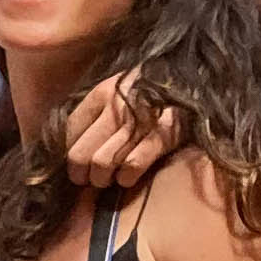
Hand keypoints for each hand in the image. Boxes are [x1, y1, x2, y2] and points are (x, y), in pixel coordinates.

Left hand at [63, 70, 187, 188]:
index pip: (70, 130)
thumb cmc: (152, 89)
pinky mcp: (163, 134)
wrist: (194, 80)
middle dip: (80, 173)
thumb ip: (96, 110)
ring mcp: (139, 121)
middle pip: (80, 153)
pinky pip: (132, 164)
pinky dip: (125, 177)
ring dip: (101, 179)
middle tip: (87, 179)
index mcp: (102, 93)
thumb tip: (71, 142)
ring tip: (107, 180)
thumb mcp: (120, 88)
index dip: (66, 153)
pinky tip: (126, 178)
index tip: (73, 163)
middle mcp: (116, 107)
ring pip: (102, 163)